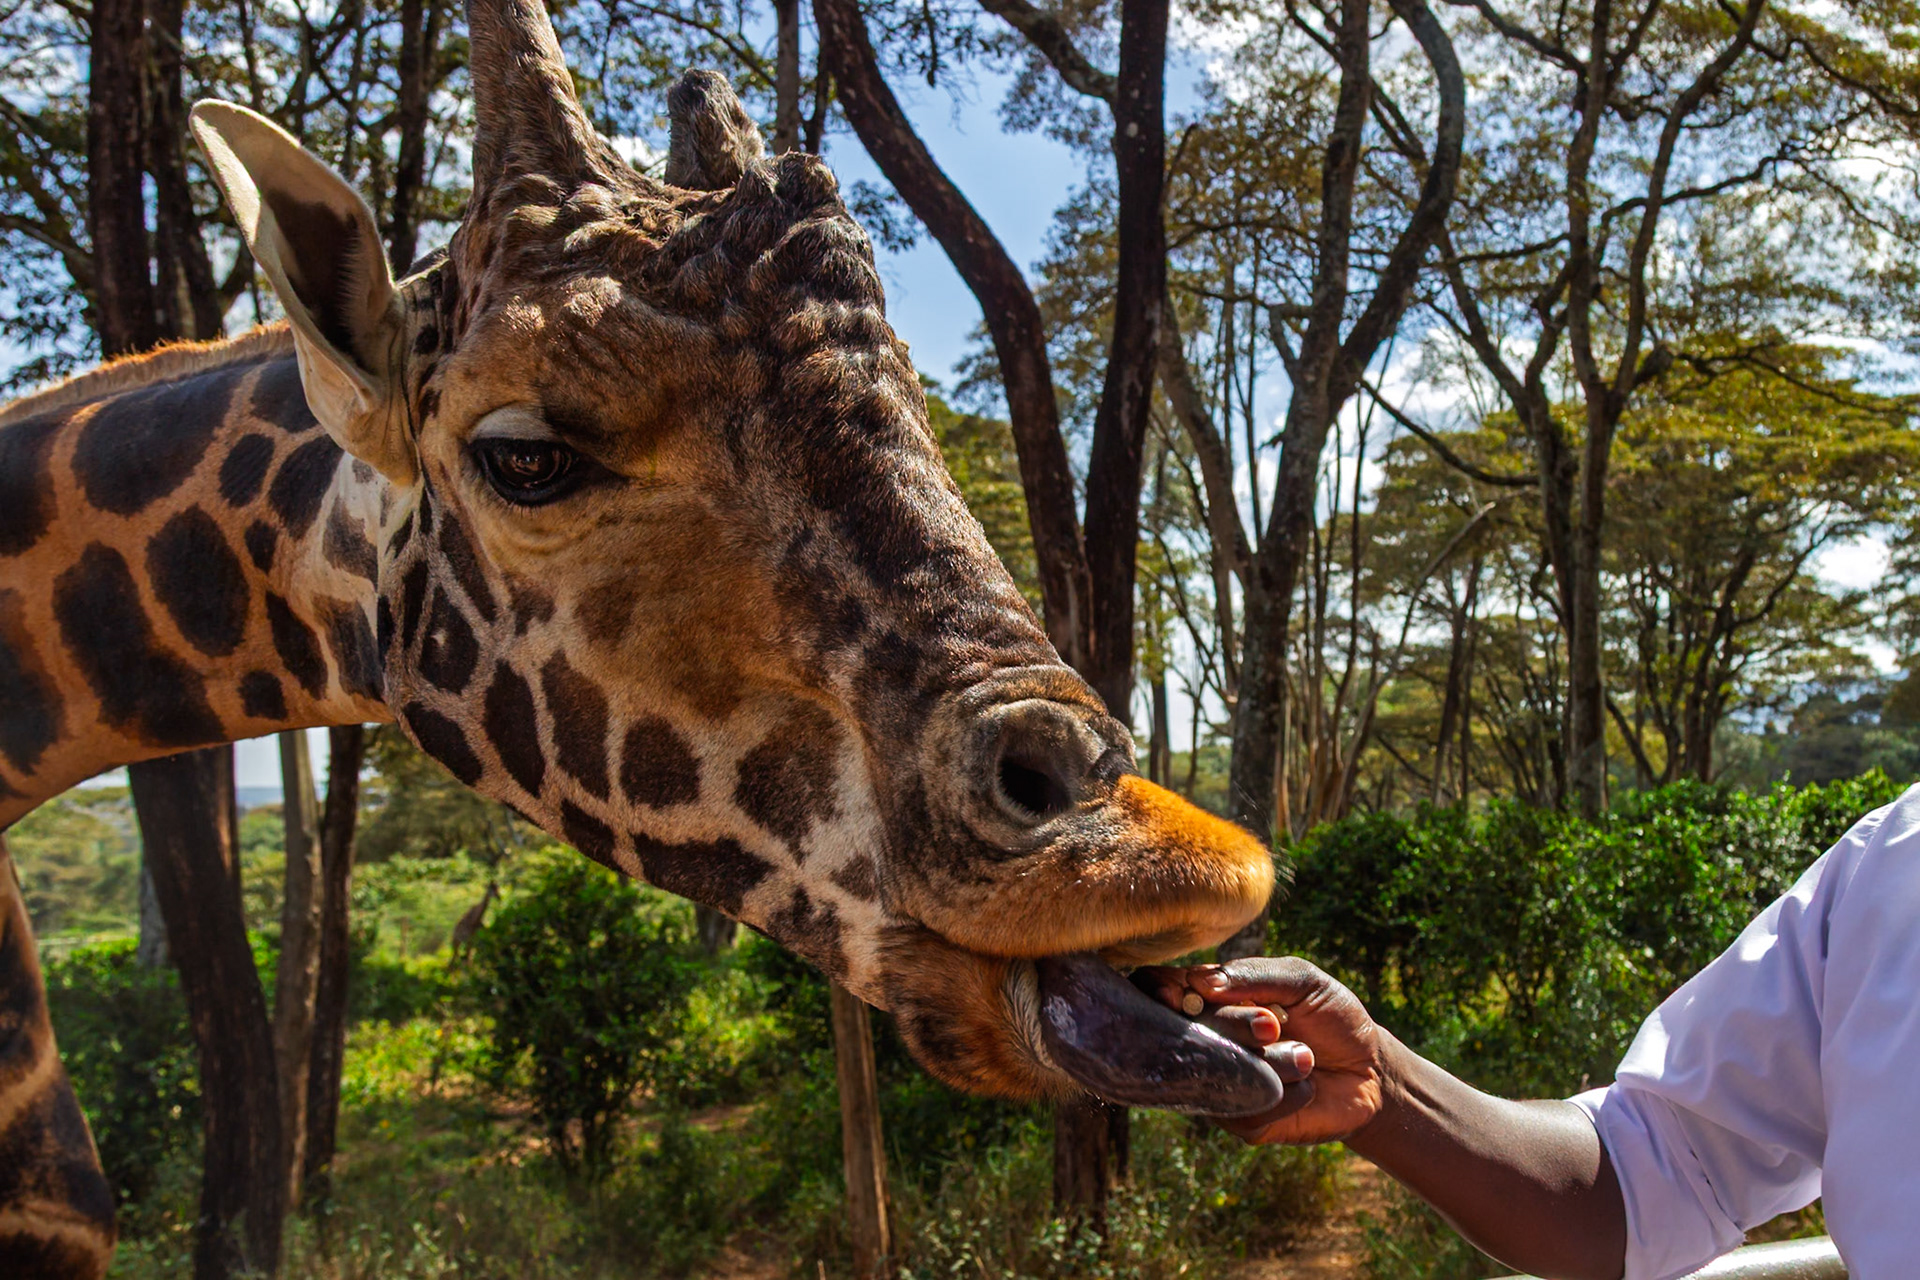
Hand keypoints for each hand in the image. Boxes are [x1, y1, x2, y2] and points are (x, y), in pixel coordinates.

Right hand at [1137, 956, 1385, 1145]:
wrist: (1371, 1071)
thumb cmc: (1332, 1016)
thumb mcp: (1302, 980)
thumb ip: (1253, 975)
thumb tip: (1198, 982)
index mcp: (1211, 1000)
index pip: (1159, 991)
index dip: (1159, 993)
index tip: (1181, 995)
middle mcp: (1206, 1042)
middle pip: (1182, 1034)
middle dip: (1231, 1027)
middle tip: (1272, 1025)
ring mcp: (1219, 1083)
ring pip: (1213, 1075)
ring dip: (1264, 1062)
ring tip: (1304, 1057)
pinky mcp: (1241, 1122)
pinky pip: (1241, 1110)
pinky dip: (1282, 1093)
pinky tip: (1306, 1087)